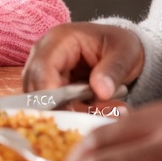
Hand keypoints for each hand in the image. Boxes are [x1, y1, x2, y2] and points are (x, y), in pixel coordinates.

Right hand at [23, 23, 144, 107]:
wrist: (120, 50)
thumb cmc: (121, 47)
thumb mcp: (126, 54)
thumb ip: (114, 71)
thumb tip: (101, 91)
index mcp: (59, 39)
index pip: (43, 70)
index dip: (52, 96)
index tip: (73, 114)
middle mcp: (43, 53)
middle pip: (35, 88)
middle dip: (59, 109)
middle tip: (88, 120)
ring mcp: (41, 69)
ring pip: (38, 101)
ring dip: (63, 113)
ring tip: (92, 116)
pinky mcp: (46, 85)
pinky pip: (47, 106)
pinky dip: (65, 114)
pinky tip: (86, 116)